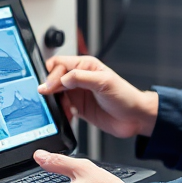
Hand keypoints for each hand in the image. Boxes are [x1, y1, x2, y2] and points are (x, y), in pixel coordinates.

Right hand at [40, 55, 157, 138]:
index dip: (51, 74)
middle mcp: (79, 78)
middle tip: (46, 97)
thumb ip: (80, 78)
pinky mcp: (78, 108)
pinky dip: (59, 112)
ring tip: (57, 107)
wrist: (135, 118)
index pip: (60, 64)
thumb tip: (60, 78)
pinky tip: (66, 115)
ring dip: (53, 101)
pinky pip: (61, 108)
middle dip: (49, 87)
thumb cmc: (125, 96)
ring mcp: (78, 93)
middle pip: (54, 78)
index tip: (48, 87)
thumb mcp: (103, 82)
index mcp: (85, 66)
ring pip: (55, 94)